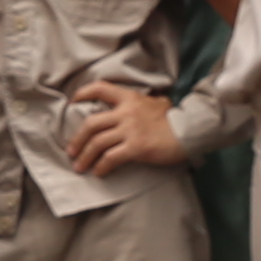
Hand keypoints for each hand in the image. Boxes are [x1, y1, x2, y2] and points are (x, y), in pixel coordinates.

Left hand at [62, 82, 185, 173]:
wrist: (190, 132)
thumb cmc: (174, 119)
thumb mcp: (158, 103)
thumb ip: (144, 102)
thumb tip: (144, 102)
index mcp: (130, 98)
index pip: (101, 88)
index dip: (84, 93)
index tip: (73, 101)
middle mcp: (126, 113)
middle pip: (91, 124)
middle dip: (78, 139)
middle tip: (71, 151)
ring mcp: (130, 130)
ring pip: (97, 143)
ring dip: (85, 157)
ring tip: (79, 167)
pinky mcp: (135, 148)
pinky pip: (111, 158)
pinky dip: (101, 166)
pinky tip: (99, 172)